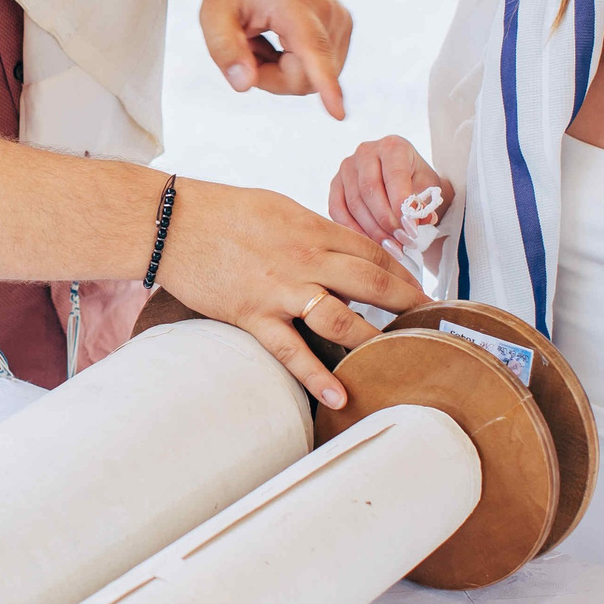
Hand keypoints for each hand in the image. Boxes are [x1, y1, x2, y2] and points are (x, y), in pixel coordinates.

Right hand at [152, 178, 426, 407]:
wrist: (173, 223)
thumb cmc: (221, 211)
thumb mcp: (277, 209)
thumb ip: (311, 231)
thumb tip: (337, 252)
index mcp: (312, 228)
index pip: (371, 252)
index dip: (400, 273)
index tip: (417, 290)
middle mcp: (305, 258)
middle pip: (370, 281)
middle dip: (406, 303)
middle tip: (431, 324)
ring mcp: (281, 289)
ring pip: (340, 317)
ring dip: (373, 338)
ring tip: (400, 358)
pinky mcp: (253, 315)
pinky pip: (291, 350)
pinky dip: (317, 375)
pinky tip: (340, 395)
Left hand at [198, 0, 353, 119]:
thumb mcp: (213, 12)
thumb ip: (224, 49)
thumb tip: (245, 86)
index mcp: (295, 6)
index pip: (312, 51)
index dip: (325, 86)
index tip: (338, 113)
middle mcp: (327, 14)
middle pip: (303, 79)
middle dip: (269, 76)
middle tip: (246, 46)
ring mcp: (341, 22)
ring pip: (311, 78)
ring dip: (280, 69)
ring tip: (263, 37)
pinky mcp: (344, 29)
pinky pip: (318, 69)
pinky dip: (293, 63)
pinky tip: (279, 38)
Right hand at [327, 135, 449, 248]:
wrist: (404, 178)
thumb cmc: (417, 182)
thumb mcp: (429, 189)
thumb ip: (425, 203)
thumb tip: (421, 221)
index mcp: (393, 146)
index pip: (394, 176)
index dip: (401, 205)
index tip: (410, 230)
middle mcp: (366, 151)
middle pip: (370, 190)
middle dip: (386, 221)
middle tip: (400, 242)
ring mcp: (347, 167)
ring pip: (354, 203)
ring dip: (372, 230)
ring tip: (390, 247)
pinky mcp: (335, 184)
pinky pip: (337, 210)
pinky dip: (352, 230)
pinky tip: (369, 243)